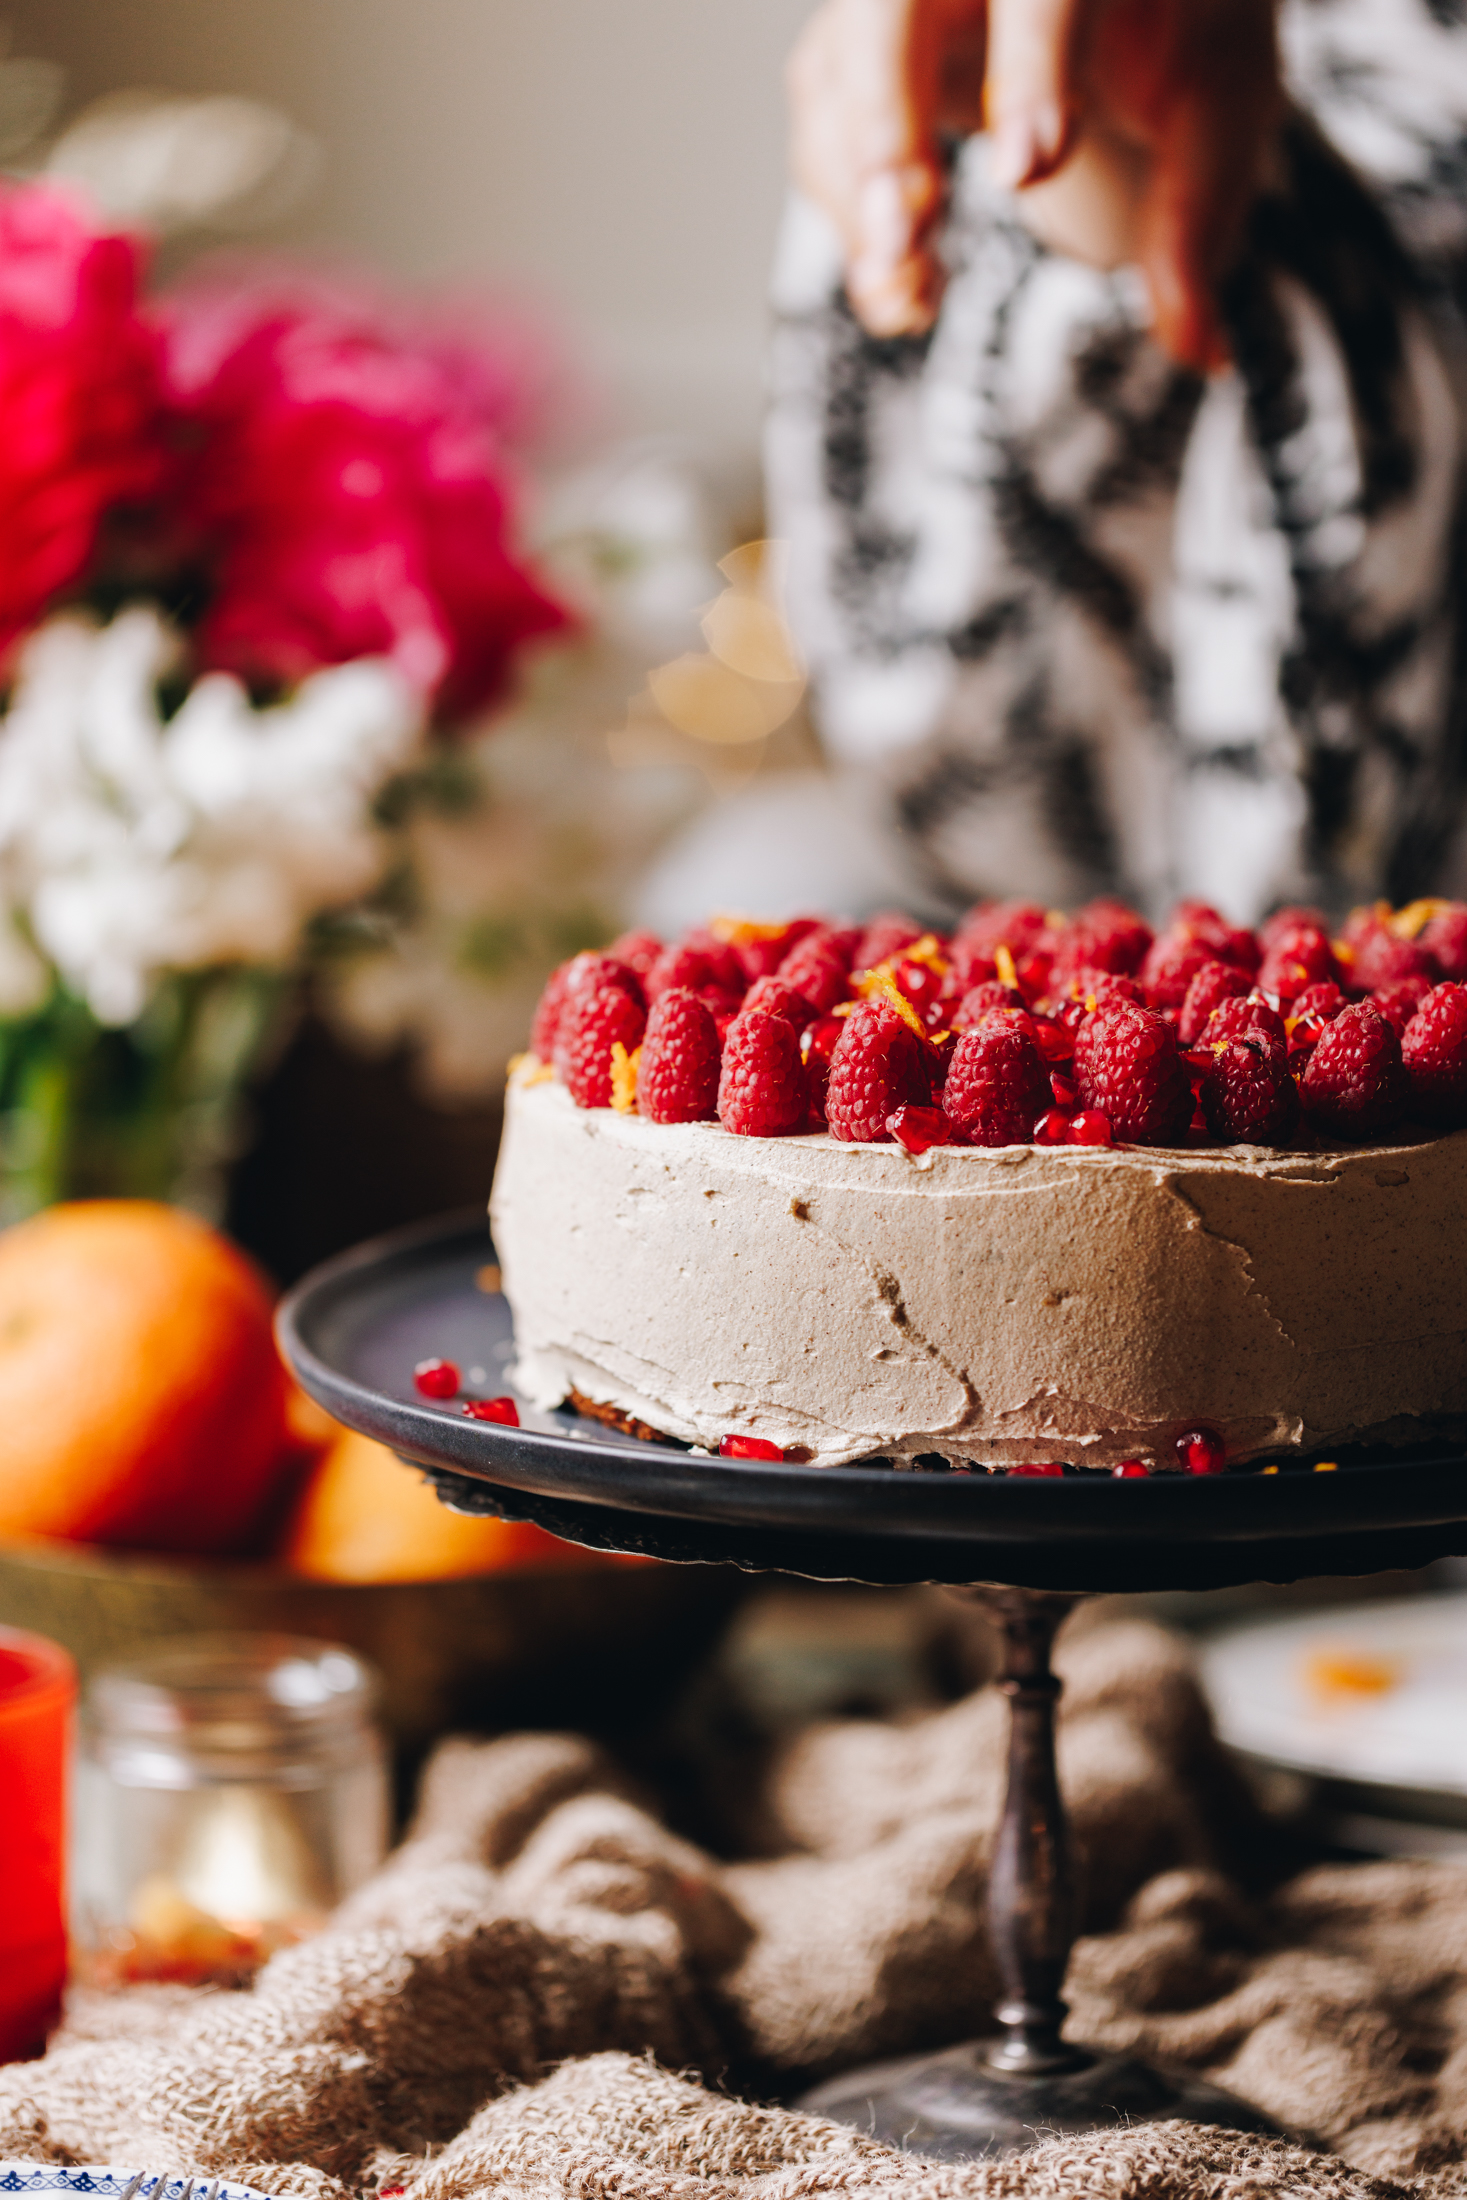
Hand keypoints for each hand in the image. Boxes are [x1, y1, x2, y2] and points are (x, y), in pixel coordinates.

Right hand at [786, 0, 1280, 368]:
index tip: (1028, 170)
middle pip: (885, 11)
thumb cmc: (1172, 42)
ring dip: (859, 202)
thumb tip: (1201, 350)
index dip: (1033, 72)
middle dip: (885, 126)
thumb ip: (1195, 222)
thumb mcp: (1213, 117)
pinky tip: (907, 295)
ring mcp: (893, 4)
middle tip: (905, 234)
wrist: (1120, 4)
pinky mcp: (852, 60)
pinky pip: (823, 136)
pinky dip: (853, 227)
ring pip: (834, 80)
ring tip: (913, 300)